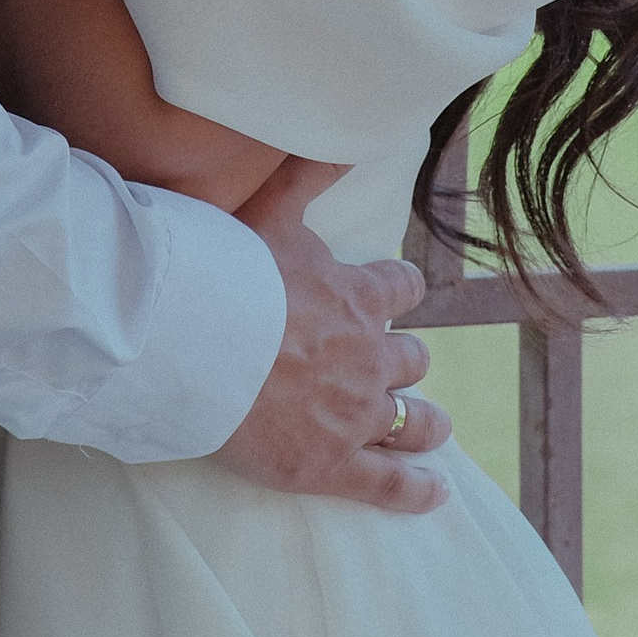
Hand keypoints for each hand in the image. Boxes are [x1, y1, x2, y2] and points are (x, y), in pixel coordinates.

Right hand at [218, 157, 449, 513]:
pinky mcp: (333, 464)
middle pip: (411, 360)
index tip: (401, 292)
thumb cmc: (231, 275)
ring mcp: (356, 414)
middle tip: (401, 366)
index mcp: (360, 297)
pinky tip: (436, 493)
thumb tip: (346, 143)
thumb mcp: (273, 211)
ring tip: (432, 428)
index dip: (401, 290)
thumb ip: (310, 175)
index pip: (400, 289)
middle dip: (407, 361)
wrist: (201, 345)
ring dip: (425, 423)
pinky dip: (418, 490)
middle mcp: (370, 356)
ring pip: (414, 420)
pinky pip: (390, 483)